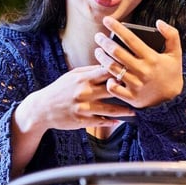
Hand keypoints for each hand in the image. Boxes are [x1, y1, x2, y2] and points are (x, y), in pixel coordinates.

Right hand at [14, 65, 134, 132]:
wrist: (42, 108)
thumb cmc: (60, 89)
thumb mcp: (73, 75)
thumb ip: (91, 71)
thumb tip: (109, 63)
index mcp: (83, 78)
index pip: (106, 71)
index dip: (121, 71)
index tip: (135, 71)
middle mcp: (84, 92)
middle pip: (111, 90)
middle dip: (127, 90)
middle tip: (143, 91)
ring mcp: (83, 107)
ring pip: (109, 109)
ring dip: (125, 110)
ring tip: (136, 110)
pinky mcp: (81, 121)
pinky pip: (100, 121)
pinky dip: (111, 122)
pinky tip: (120, 121)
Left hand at [94, 17, 182, 107]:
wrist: (172, 101)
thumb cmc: (172, 74)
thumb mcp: (176, 53)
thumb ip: (171, 35)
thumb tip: (159, 22)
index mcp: (152, 58)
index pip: (131, 39)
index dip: (117, 28)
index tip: (107, 20)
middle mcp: (142, 71)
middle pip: (117, 53)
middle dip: (104, 42)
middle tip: (98, 36)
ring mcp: (136, 85)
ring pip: (112, 68)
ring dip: (102, 58)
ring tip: (98, 51)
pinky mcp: (131, 97)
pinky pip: (113, 88)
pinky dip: (107, 80)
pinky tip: (104, 73)